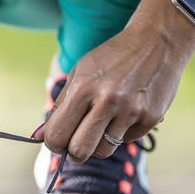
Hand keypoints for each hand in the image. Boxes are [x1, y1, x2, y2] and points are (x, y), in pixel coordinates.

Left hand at [36, 0, 194, 161]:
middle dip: (73, 152)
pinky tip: (127, 112)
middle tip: (76, 142)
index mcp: (83, 89)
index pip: (57, 135)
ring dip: (98, 143)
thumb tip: (36, 137)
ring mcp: (131, 111)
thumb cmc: (112, 58)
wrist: (157, 41)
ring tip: (103, 123)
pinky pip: (127, 140)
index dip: (53, 143)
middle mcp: (107, 101)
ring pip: (103, 151)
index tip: (58, 139)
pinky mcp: (151, 118)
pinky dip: (122, 132)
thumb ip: (59, 107)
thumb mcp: (80, 73)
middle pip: (79, 151)